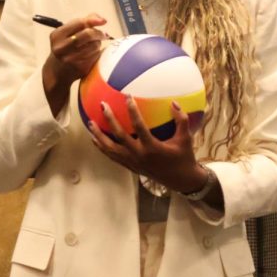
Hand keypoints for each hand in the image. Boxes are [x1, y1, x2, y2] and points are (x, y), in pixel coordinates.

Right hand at [42, 14, 107, 114]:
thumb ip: (84, 22)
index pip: (79, 23)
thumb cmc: (65, 47)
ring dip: (98, 43)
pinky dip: (97, 52)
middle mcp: (61, 47)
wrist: (56, 71)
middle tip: (103, 34)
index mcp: (57, 35)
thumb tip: (102, 20)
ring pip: (94, 45)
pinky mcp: (80, 68)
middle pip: (87, 34)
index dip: (93, 21)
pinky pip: (95, 56)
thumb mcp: (67, 32)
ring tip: (94, 44)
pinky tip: (92, 53)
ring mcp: (70, 59)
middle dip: (98, 33)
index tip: (103, 21)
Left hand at [91, 95, 205, 194]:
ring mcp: (132, 162)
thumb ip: (181, 120)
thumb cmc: (184, 157)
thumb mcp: (186, 138)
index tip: (127, 96)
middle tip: (102, 105)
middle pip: (119, 136)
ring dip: (99, 135)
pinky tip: (95, 139)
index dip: (132, 110)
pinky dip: (102, 147)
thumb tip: (174, 103)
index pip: (138, 126)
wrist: (180, 180)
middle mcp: (139, 155)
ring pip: (110, 148)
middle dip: (109, 119)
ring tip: (90, 123)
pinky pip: (112, 156)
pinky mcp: (130, 166)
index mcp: (152, 147)